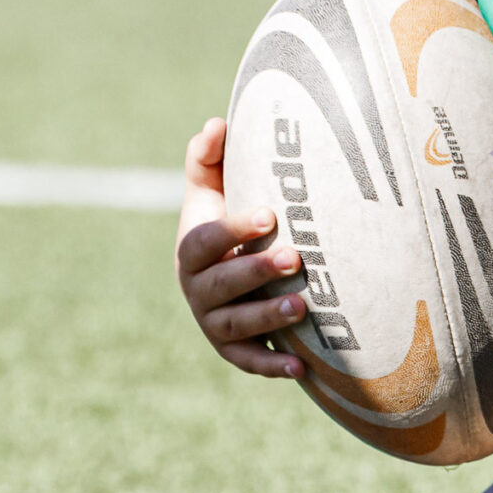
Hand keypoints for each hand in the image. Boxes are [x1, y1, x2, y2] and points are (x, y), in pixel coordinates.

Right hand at [174, 117, 307, 379]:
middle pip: (219, 285)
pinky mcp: (234, 348)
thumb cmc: (228, 219)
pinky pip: (249, 361)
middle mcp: (197, 289)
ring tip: (301, 307)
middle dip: (255, 272)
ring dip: (266, 318)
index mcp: (191, 248)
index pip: (204, 241)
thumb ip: (209, 156)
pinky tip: (301, 368)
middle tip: (295, 257)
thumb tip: (218, 124)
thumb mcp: (213, 187)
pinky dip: (271, 366)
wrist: (232, 267)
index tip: (270, 214)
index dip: (233, 229)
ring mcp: (214, 322)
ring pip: (234, 325)